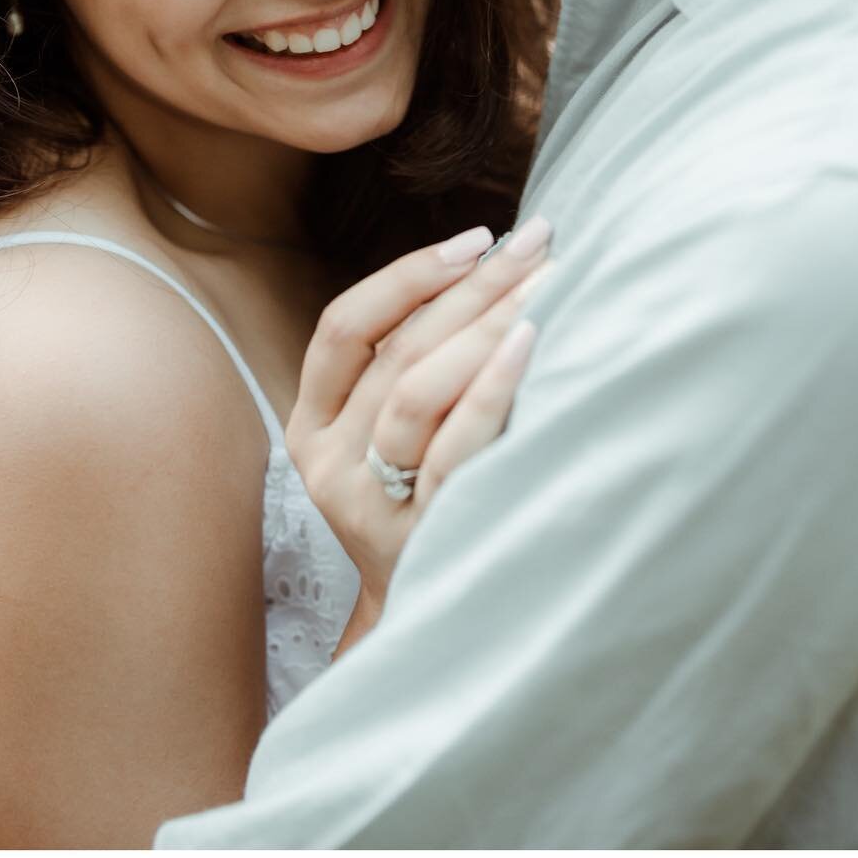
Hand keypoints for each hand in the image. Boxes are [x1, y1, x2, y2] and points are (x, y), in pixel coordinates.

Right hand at [286, 216, 552, 638]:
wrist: (440, 617)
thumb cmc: (433, 495)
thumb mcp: (400, 431)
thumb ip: (417, 360)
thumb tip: (501, 259)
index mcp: (313, 425)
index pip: (343, 327)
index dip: (409, 276)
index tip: (478, 240)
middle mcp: (330, 463)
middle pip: (397, 349)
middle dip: (474, 286)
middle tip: (539, 241)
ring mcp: (369, 504)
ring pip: (415, 391)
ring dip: (485, 324)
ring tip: (544, 281)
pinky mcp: (419, 534)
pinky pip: (453, 448)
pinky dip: (491, 387)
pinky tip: (531, 343)